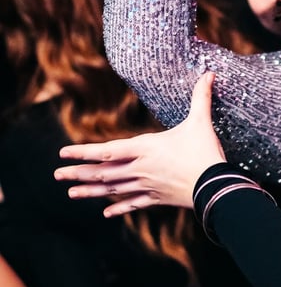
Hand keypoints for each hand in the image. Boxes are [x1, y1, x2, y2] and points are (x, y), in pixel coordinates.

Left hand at [55, 72, 224, 215]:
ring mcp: (147, 185)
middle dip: (78, 173)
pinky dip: (119, 208)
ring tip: (71, 194)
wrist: (216, 186)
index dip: (82, 151)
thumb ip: (201, 97)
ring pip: (113, 190)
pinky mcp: (158, 199)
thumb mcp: (201, 121)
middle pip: (103, 172)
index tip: (63, 153)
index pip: (106, 150)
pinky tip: (106, 213)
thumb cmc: (205, 152)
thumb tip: (210, 73)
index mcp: (145, 148)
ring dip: (91, 192)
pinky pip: (133, 204)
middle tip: (57, 176)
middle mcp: (140, 168)